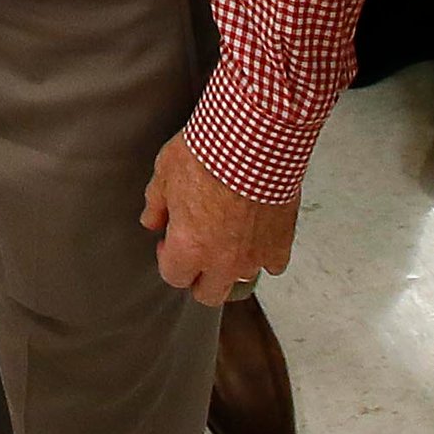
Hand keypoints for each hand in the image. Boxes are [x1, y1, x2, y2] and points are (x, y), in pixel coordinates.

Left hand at [143, 129, 294, 305]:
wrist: (254, 139)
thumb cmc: (208, 152)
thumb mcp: (166, 172)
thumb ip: (156, 204)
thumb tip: (152, 220)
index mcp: (189, 247)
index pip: (174, 276)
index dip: (168, 259)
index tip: (170, 241)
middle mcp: (222, 260)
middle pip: (208, 294)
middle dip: (199, 277)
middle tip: (198, 251)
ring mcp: (254, 255)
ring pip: (242, 280)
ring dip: (233, 266)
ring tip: (229, 239)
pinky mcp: (281, 242)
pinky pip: (274, 264)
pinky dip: (266, 254)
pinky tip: (258, 235)